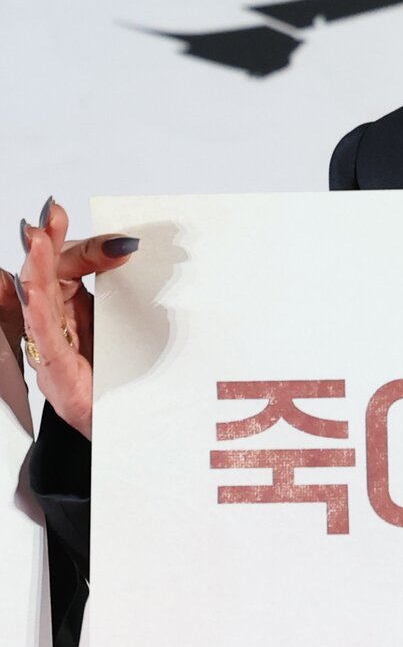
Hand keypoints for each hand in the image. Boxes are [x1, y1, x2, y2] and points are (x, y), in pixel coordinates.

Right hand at [2, 197, 140, 440]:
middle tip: (51, 216)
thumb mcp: (123, 324)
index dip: (87, 249)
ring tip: (38, 239)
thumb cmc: (117, 378)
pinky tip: (32, 290)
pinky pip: (40, 336)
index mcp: (69, 308)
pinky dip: (35, 310)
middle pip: (46, 276)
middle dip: (48, 243)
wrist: (125, 430)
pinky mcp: (54, 373)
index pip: (69, 268)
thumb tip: (126, 247)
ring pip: (35, 300)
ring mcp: (49, 348)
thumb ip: (121, 289)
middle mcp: (53, 324)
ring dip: (37, 267)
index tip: (114, 239)